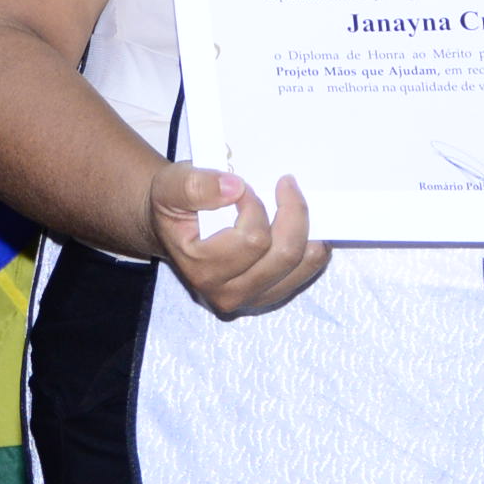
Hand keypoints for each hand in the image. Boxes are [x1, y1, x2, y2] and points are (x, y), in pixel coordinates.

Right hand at [147, 163, 330, 318]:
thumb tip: (234, 188)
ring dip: (306, 228)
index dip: (254, 205)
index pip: (253, 239)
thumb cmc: (173, 207)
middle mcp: (228, 294)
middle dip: (292, 212)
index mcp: (202, 270)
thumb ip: (195, 186)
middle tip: (285, 184)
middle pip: (284, 254)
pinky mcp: (269, 296)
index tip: (242, 187)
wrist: (173, 231)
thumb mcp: (171, 186)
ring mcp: (252, 299)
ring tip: (292, 201)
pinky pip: (308, 272)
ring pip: (302, 264)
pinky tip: (300, 225)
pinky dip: (312, 245)